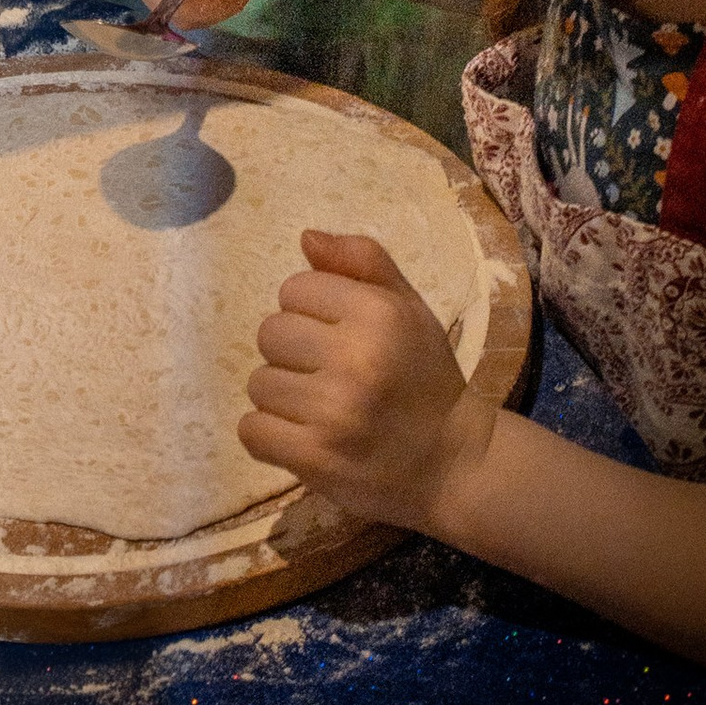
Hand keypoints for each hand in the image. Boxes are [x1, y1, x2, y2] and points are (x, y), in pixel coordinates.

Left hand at [241, 227, 490, 530]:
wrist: (453, 466)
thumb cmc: (425, 379)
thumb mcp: (408, 308)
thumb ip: (362, 262)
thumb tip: (306, 238)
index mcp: (379, 315)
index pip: (294, 289)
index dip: (311, 311)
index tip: (338, 336)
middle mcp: (356, 360)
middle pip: (270, 334)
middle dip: (293, 353)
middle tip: (328, 375)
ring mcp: (334, 414)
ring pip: (259, 384)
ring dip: (282, 398)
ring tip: (321, 410)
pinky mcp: (315, 459)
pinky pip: (251, 431)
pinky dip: (269, 436)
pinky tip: (304, 438)